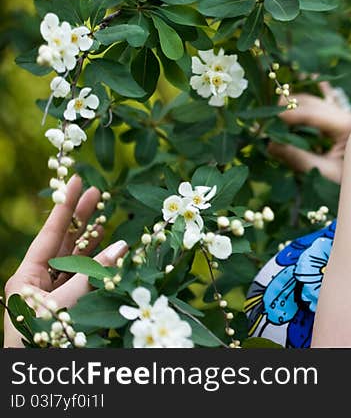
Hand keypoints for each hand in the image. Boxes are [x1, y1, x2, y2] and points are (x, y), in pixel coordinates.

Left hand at [3, 175, 127, 346]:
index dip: (65, 206)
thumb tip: (122, 245)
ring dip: (92, 238)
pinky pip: (84, 278)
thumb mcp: (65, 303)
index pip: (49, 233)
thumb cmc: (42, 340)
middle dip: (80, 218)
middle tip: (97, 192)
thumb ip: (93, 273)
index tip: (76, 179)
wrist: (38, 375)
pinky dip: (98, 262)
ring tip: (105, 216)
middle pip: (62, 243)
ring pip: (75, 259)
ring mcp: (53, 295)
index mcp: (26, 278)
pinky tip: (110, 249)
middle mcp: (38, 283)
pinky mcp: (68, 307)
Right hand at [267, 80, 350, 184]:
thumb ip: (298, 158)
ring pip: (314, 104)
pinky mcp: (341, 124)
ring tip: (269, 117)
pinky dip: (303, 109)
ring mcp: (346, 118)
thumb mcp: (326, 174)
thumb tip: (270, 144)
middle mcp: (348, 116)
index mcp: (349, 126)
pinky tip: (285, 103)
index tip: (265, 121)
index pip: (313, 113)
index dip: (287, 115)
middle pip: (312, 103)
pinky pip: (319, 111)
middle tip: (262, 118)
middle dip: (286, 108)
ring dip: (292, 108)